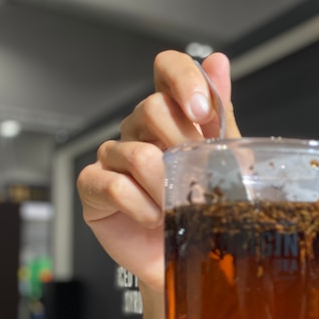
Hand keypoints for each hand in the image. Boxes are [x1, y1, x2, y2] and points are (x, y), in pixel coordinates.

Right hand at [76, 50, 240, 292]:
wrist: (189, 257)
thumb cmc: (206, 206)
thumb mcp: (226, 159)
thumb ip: (220, 111)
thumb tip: (219, 60)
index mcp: (171, 113)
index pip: (167, 67)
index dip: (183, 80)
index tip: (202, 112)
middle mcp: (138, 127)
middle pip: (151, 109)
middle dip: (183, 147)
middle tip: (197, 178)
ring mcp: (111, 155)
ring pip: (137, 154)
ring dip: (167, 188)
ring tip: (178, 208)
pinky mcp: (92, 187)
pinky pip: (114, 185)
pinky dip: (143, 207)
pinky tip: (154, 218)